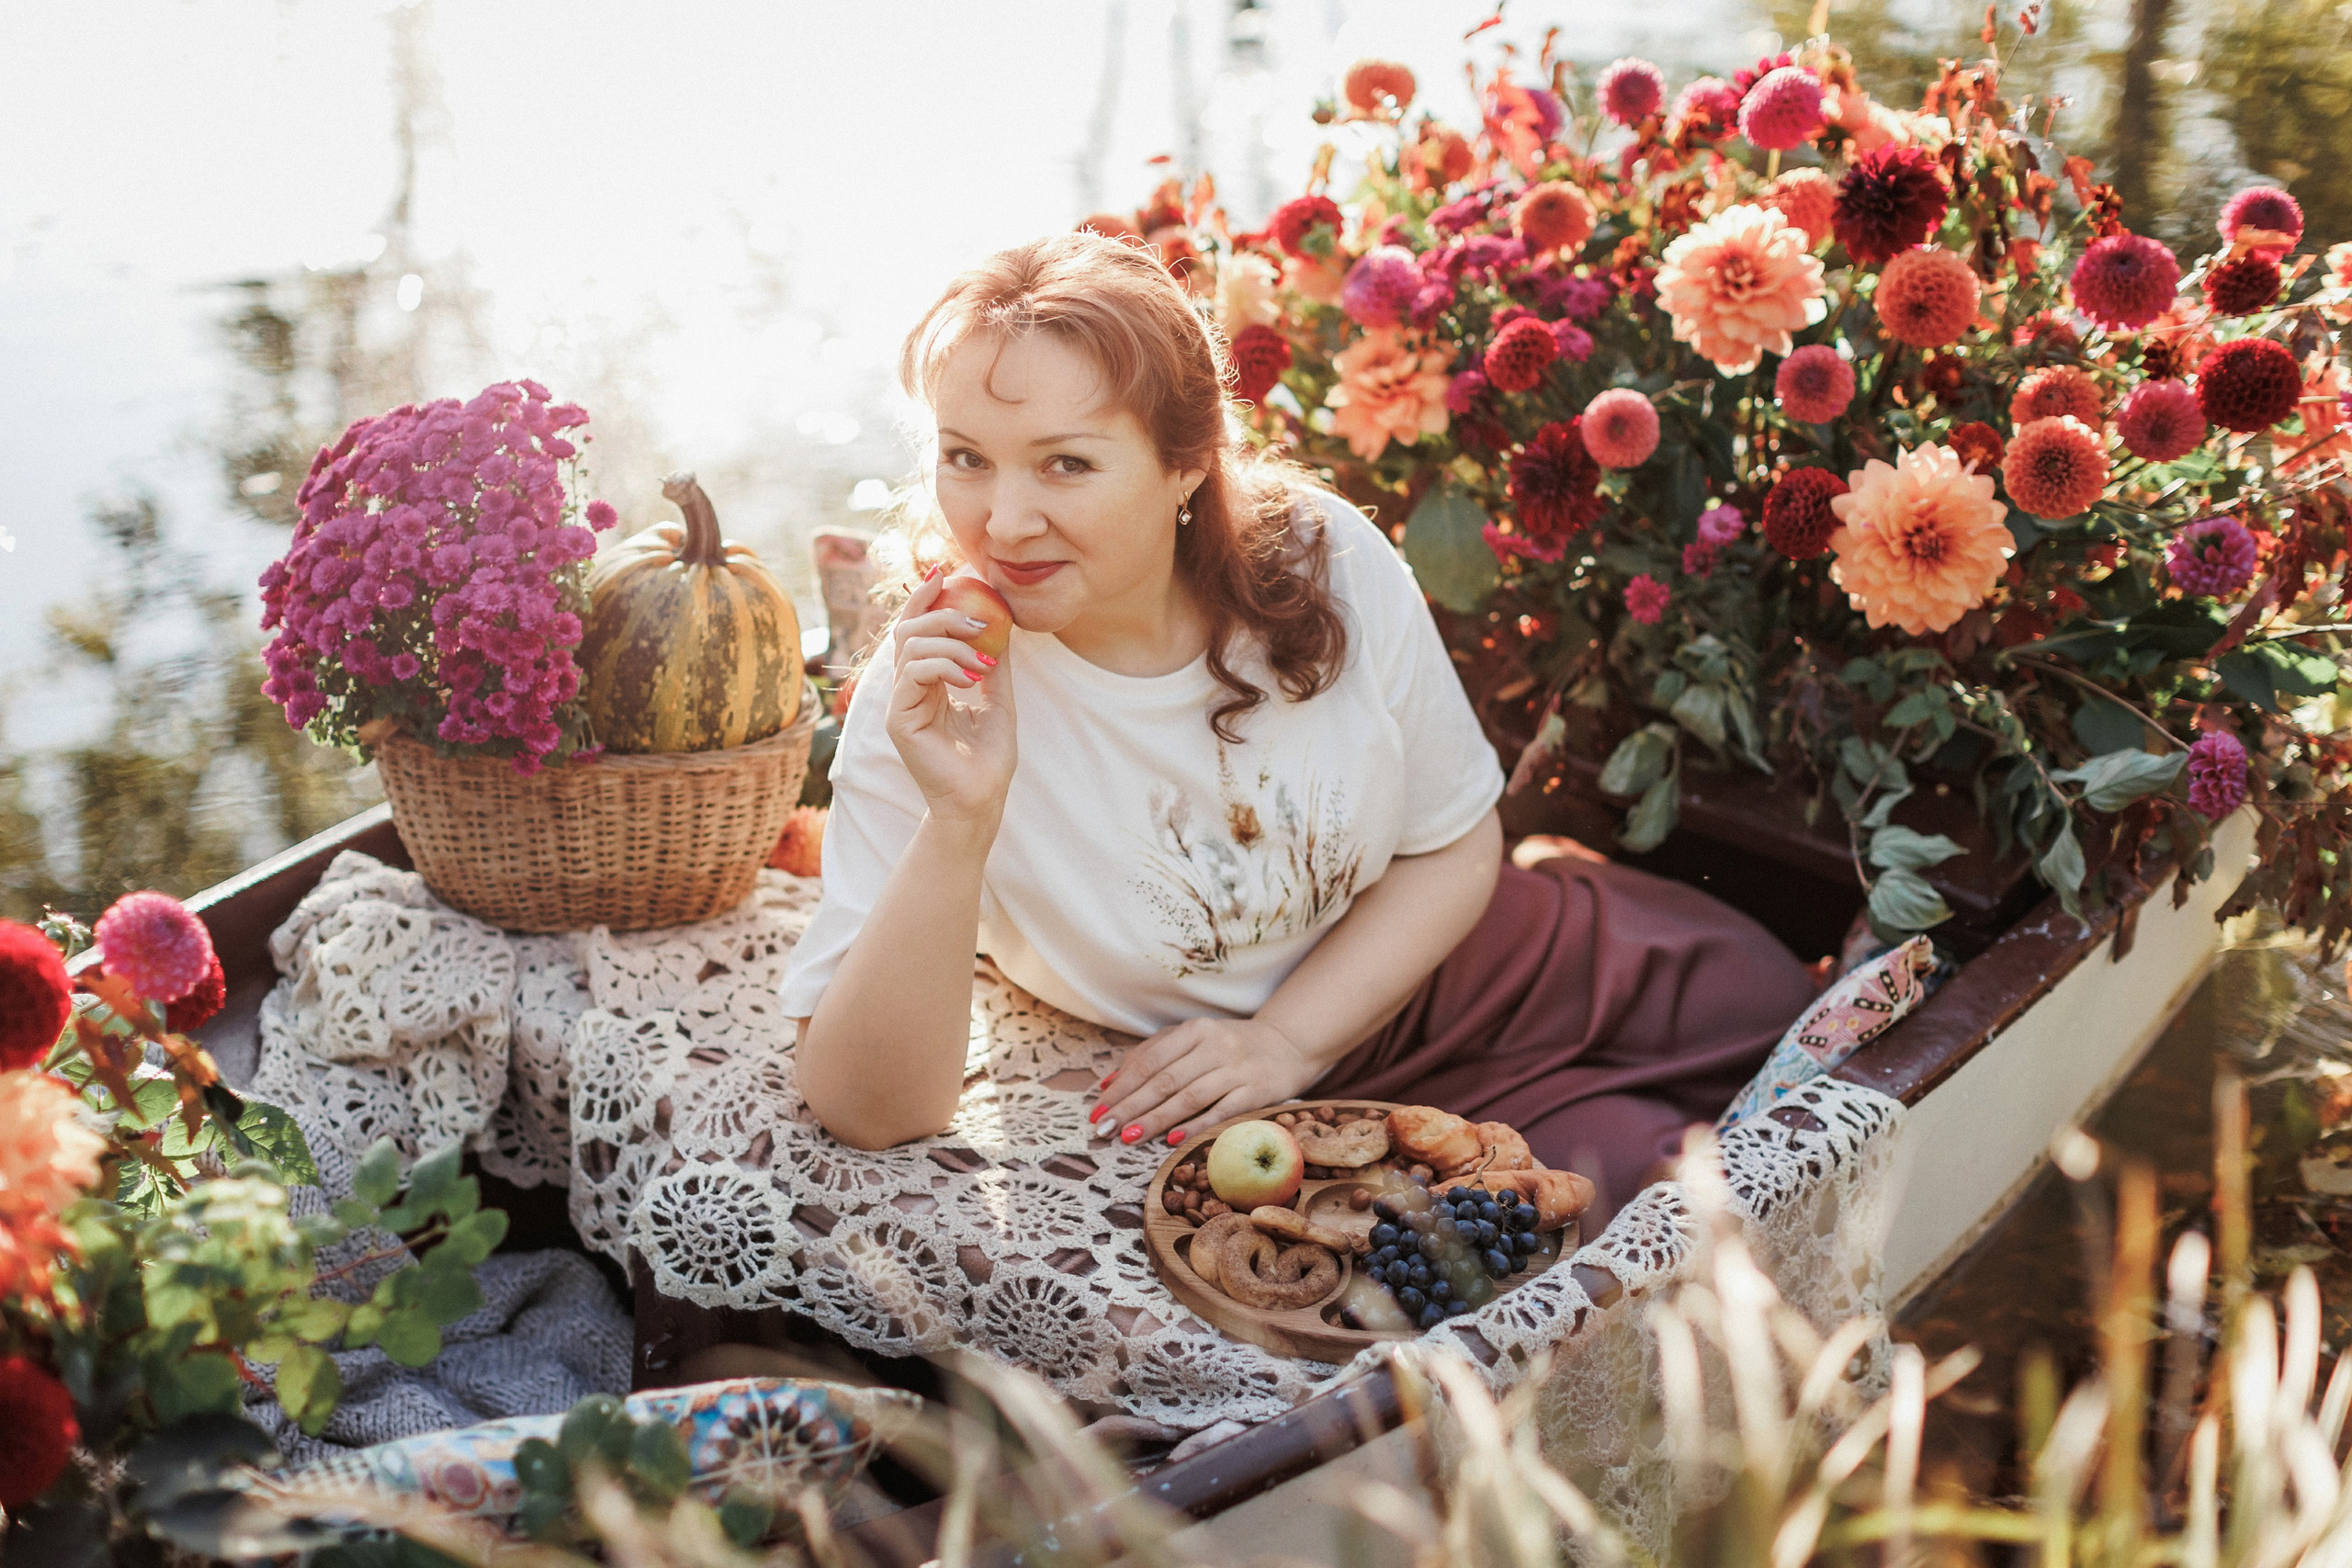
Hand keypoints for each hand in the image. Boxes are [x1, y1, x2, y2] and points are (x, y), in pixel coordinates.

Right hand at [885, 571, 1016, 826]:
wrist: (982, 799)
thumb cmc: (988, 758)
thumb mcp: (997, 698)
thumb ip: (992, 661)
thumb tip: (1000, 621)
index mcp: (925, 682)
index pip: (916, 629)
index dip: (923, 598)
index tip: (945, 573)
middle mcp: (907, 689)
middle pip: (907, 629)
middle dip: (942, 613)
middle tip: (978, 619)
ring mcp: (900, 703)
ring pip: (911, 645)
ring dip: (952, 642)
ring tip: (981, 662)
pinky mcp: (899, 718)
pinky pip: (913, 672)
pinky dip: (944, 666)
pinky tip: (970, 679)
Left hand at [1091, 1018, 1317, 1149]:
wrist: (1288, 1046)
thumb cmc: (1229, 1046)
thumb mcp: (1192, 1039)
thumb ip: (1152, 1054)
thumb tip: (1110, 1083)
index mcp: (1196, 1030)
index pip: (1150, 1061)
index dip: (1122, 1087)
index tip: (1098, 1110)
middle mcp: (1216, 1046)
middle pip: (1165, 1080)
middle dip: (1131, 1107)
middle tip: (1104, 1129)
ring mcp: (1237, 1069)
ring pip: (1189, 1097)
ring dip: (1156, 1119)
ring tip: (1129, 1136)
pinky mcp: (1256, 1092)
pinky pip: (1221, 1112)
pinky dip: (1196, 1126)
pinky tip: (1172, 1140)